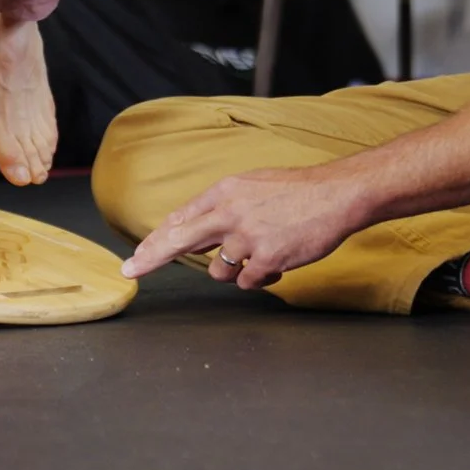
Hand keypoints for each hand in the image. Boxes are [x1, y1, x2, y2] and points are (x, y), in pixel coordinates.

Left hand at [118, 165, 364, 290]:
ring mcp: (248, 236)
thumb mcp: (252, 186)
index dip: (156, 239)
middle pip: (179, 239)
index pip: (181, 219)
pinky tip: (278, 264)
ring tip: (261, 257)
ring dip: (233, 272)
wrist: (337, 195)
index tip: (136, 256)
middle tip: (132, 270)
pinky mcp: (267, 258)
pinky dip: (260, 279)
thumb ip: (223, 208)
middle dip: (151, 256)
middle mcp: (230, 212)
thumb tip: (195, 230)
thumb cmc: (298, 192)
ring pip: (218, 271)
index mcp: (225, 193)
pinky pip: (248, 282)